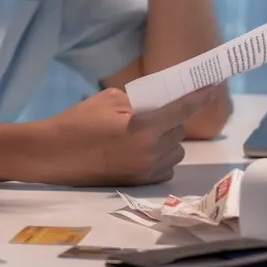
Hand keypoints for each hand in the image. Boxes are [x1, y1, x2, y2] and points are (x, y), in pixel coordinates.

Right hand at [38, 85, 220, 186]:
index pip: (182, 109)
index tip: (214, 84)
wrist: (52, 156)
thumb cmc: (77, 122)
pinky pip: (165, 164)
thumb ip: (140, 100)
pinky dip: (159, 154)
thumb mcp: (109, 99)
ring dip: (166, 137)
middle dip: (171, 118)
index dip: (200, 95)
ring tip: (140, 132)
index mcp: (144, 129)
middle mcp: (152, 153)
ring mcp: (147, 171)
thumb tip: (161, 102)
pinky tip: (137, 148)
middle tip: (151, 111)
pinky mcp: (141, 183)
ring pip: (175, 149)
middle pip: (179, 130)